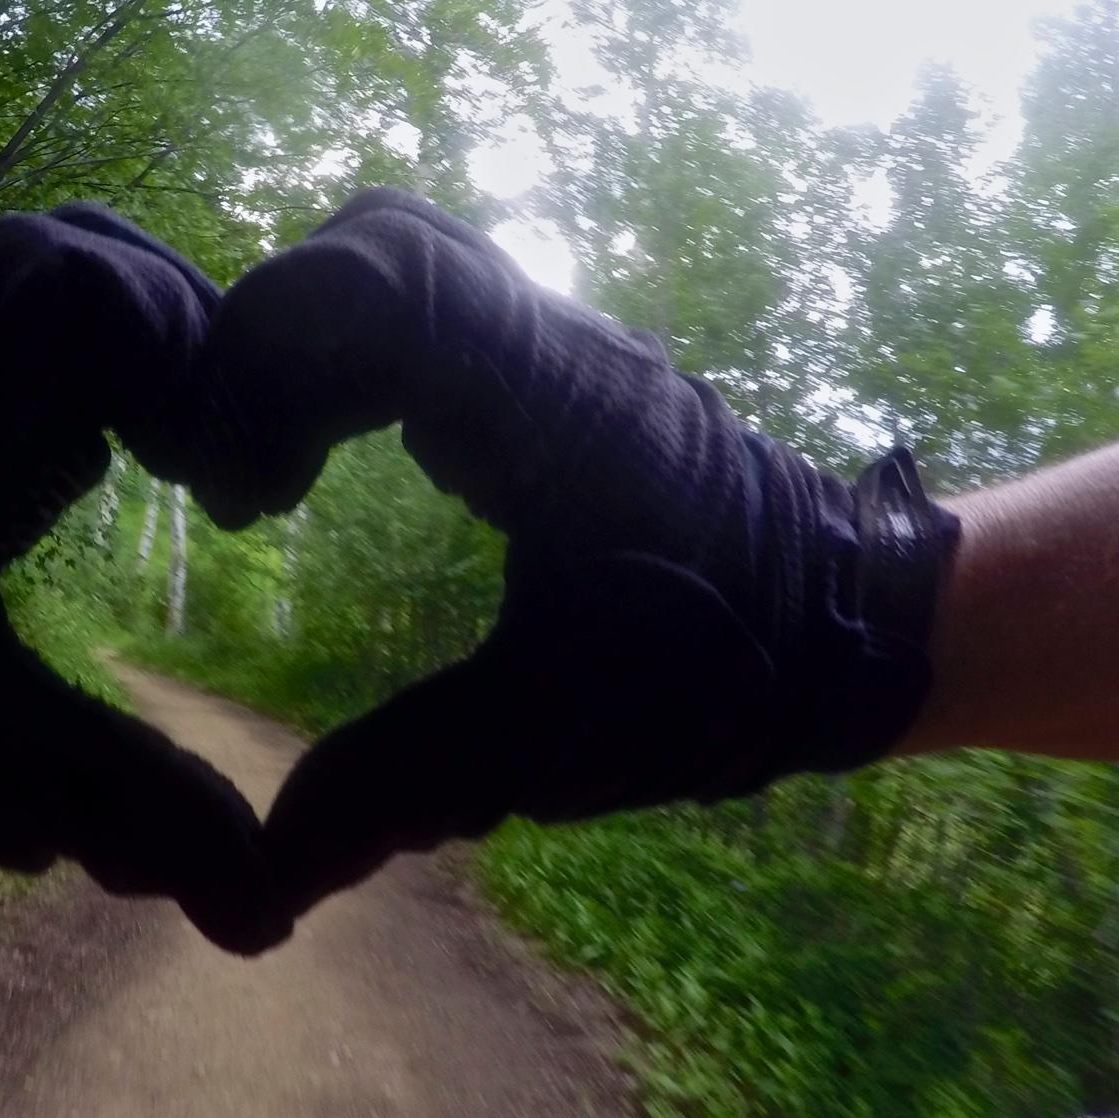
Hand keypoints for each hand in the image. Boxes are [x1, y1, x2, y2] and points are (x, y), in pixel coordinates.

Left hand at [0, 205, 286, 951]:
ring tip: (207, 450)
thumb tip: (270, 917)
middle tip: (232, 465)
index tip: (220, 480)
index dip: (177, 352)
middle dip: (188, 337)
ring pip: (56, 263)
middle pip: (70, 252)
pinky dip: (121, 353)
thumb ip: (129, 825)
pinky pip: (42, 311)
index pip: (60, 299)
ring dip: (157, 337)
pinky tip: (158, 451)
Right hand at [186, 189, 959, 911]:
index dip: (266, 365)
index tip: (253, 501)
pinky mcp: (571, 371)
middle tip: (260, 480)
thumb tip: (267, 877)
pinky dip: (376, 362)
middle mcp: (553, 343)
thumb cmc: (727, 673)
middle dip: (282, 344)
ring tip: (295, 472)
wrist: (865, 627)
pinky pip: (448, 306)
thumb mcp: (550, 738)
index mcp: (545, 404)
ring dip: (328, 348)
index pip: (372, 283)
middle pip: (377, 240)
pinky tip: (368, 462)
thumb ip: (401, 789)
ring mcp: (567, 345)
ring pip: (413, 259)